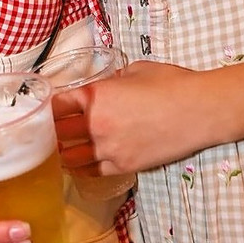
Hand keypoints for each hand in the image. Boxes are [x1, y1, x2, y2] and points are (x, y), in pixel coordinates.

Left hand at [54, 60, 208, 173]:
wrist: (199, 111)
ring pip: (69, 158)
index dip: (47, 106)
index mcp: (95, 96)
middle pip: (58, 133)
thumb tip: (107, 86)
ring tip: (59, 148)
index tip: (44, 106)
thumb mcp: (135, 70)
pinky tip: (79, 163)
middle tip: (46, 129)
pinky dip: (81, 167)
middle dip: (50, 131)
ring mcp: (109, 149)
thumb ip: (113, 80)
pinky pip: (91, 172)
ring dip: (62, 151)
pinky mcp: (123, 167)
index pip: (56, 105)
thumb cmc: (170, 83)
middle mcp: (96, 125)